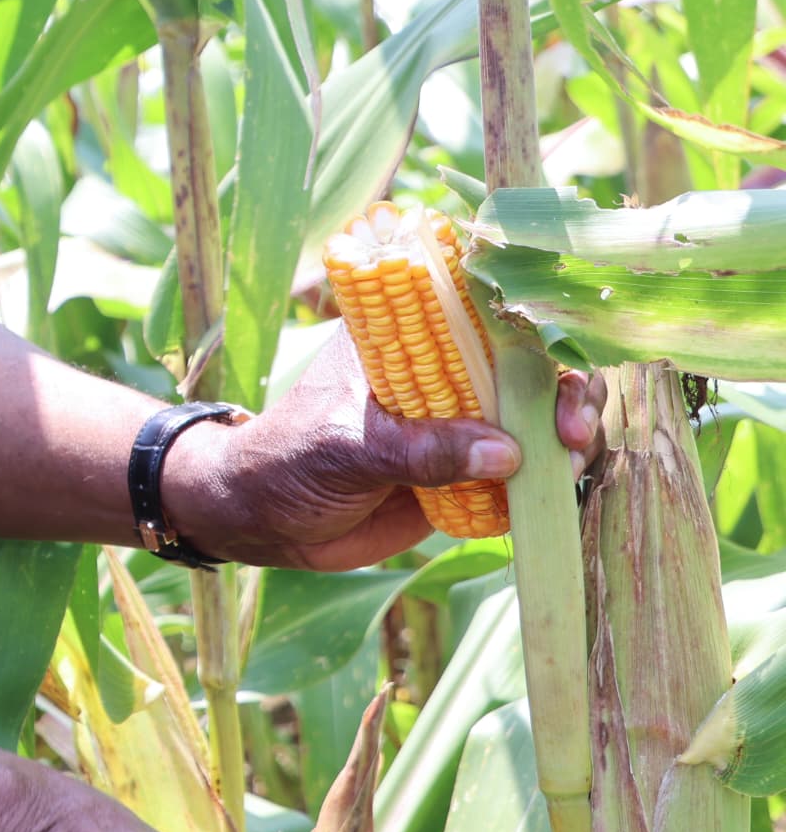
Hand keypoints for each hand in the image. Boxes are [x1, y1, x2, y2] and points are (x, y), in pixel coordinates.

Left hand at [161, 327, 601, 571]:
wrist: (260, 522)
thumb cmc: (285, 461)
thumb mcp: (344, 448)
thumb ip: (420, 451)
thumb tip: (507, 452)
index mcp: (403, 337)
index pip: (478, 310)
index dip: (530, 324)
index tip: (557, 356)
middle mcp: (440, 373)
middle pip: (523, 366)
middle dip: (560, 392)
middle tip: (571, 429)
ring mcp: (455, 425)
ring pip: (530, 419)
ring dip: (562, 438)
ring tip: (570, 463)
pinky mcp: (462, 476)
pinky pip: (518, 473)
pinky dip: (544, 480)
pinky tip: (557, 492)